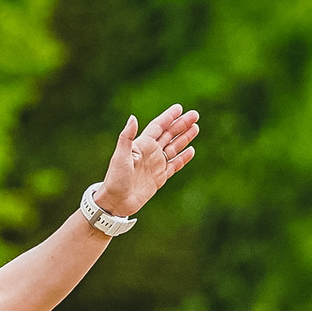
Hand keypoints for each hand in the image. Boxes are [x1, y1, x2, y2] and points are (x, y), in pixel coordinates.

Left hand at [97, 103, 200, 218]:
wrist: (116, 201)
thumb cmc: (115, 178)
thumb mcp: (121, 156)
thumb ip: (127, 137)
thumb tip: (133, 117)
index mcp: (142, 145)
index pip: (158, 127)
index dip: (168, 117)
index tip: (180, 108)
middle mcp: (150, 153)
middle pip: (169, 135)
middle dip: (181, 125)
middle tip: (195, 115)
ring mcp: (156, 165)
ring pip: (174, 148)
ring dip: (184, 138)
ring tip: (196, 128)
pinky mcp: (159, 178)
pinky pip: (174, 165)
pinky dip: (183, 158)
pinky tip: (191, 150)